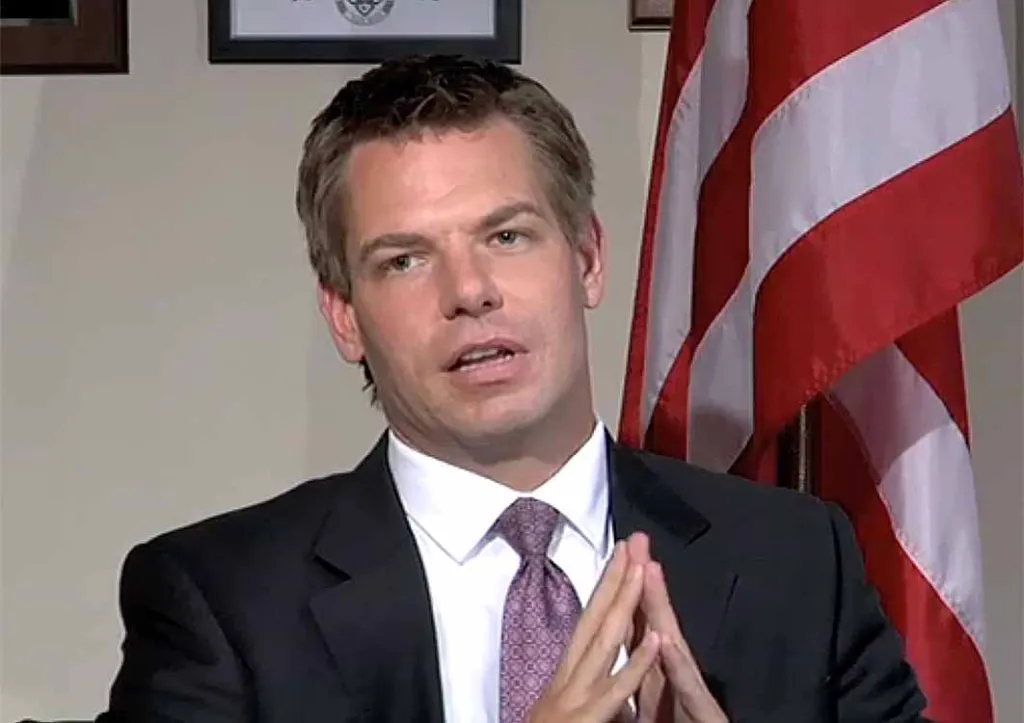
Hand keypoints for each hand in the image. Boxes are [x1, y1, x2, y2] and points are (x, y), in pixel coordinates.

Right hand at [529, 541, 662, 722]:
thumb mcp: (562, 711)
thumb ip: (582, 688)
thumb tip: (596, 670)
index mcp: (566, 676)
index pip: (588, 623)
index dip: (604, 589)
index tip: (620, 556)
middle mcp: (569, 678)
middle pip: (594, 621)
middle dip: (615, 580)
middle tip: (633, 543)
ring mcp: (577, 698)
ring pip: (605, 643)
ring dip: (625, 604)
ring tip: (642, 569)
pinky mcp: (588, 720)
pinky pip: (618, 689)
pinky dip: (637, 662)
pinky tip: (657, 638)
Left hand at [625, 534, 728, 722]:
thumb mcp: (654, 708)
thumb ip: (639, 685)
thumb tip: (622, 660)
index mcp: (657, 679)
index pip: (638, 628)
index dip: (625, 592)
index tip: (615, 555)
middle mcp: (675, 679)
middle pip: (655, 623)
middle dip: (643, 581)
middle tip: (635, 539)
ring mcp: (691, 694)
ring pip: (673, 646)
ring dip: (661, 608)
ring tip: (650, 569)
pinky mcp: (703, 713)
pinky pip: (684, 688)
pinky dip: (674, 665)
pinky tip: (666, 638)